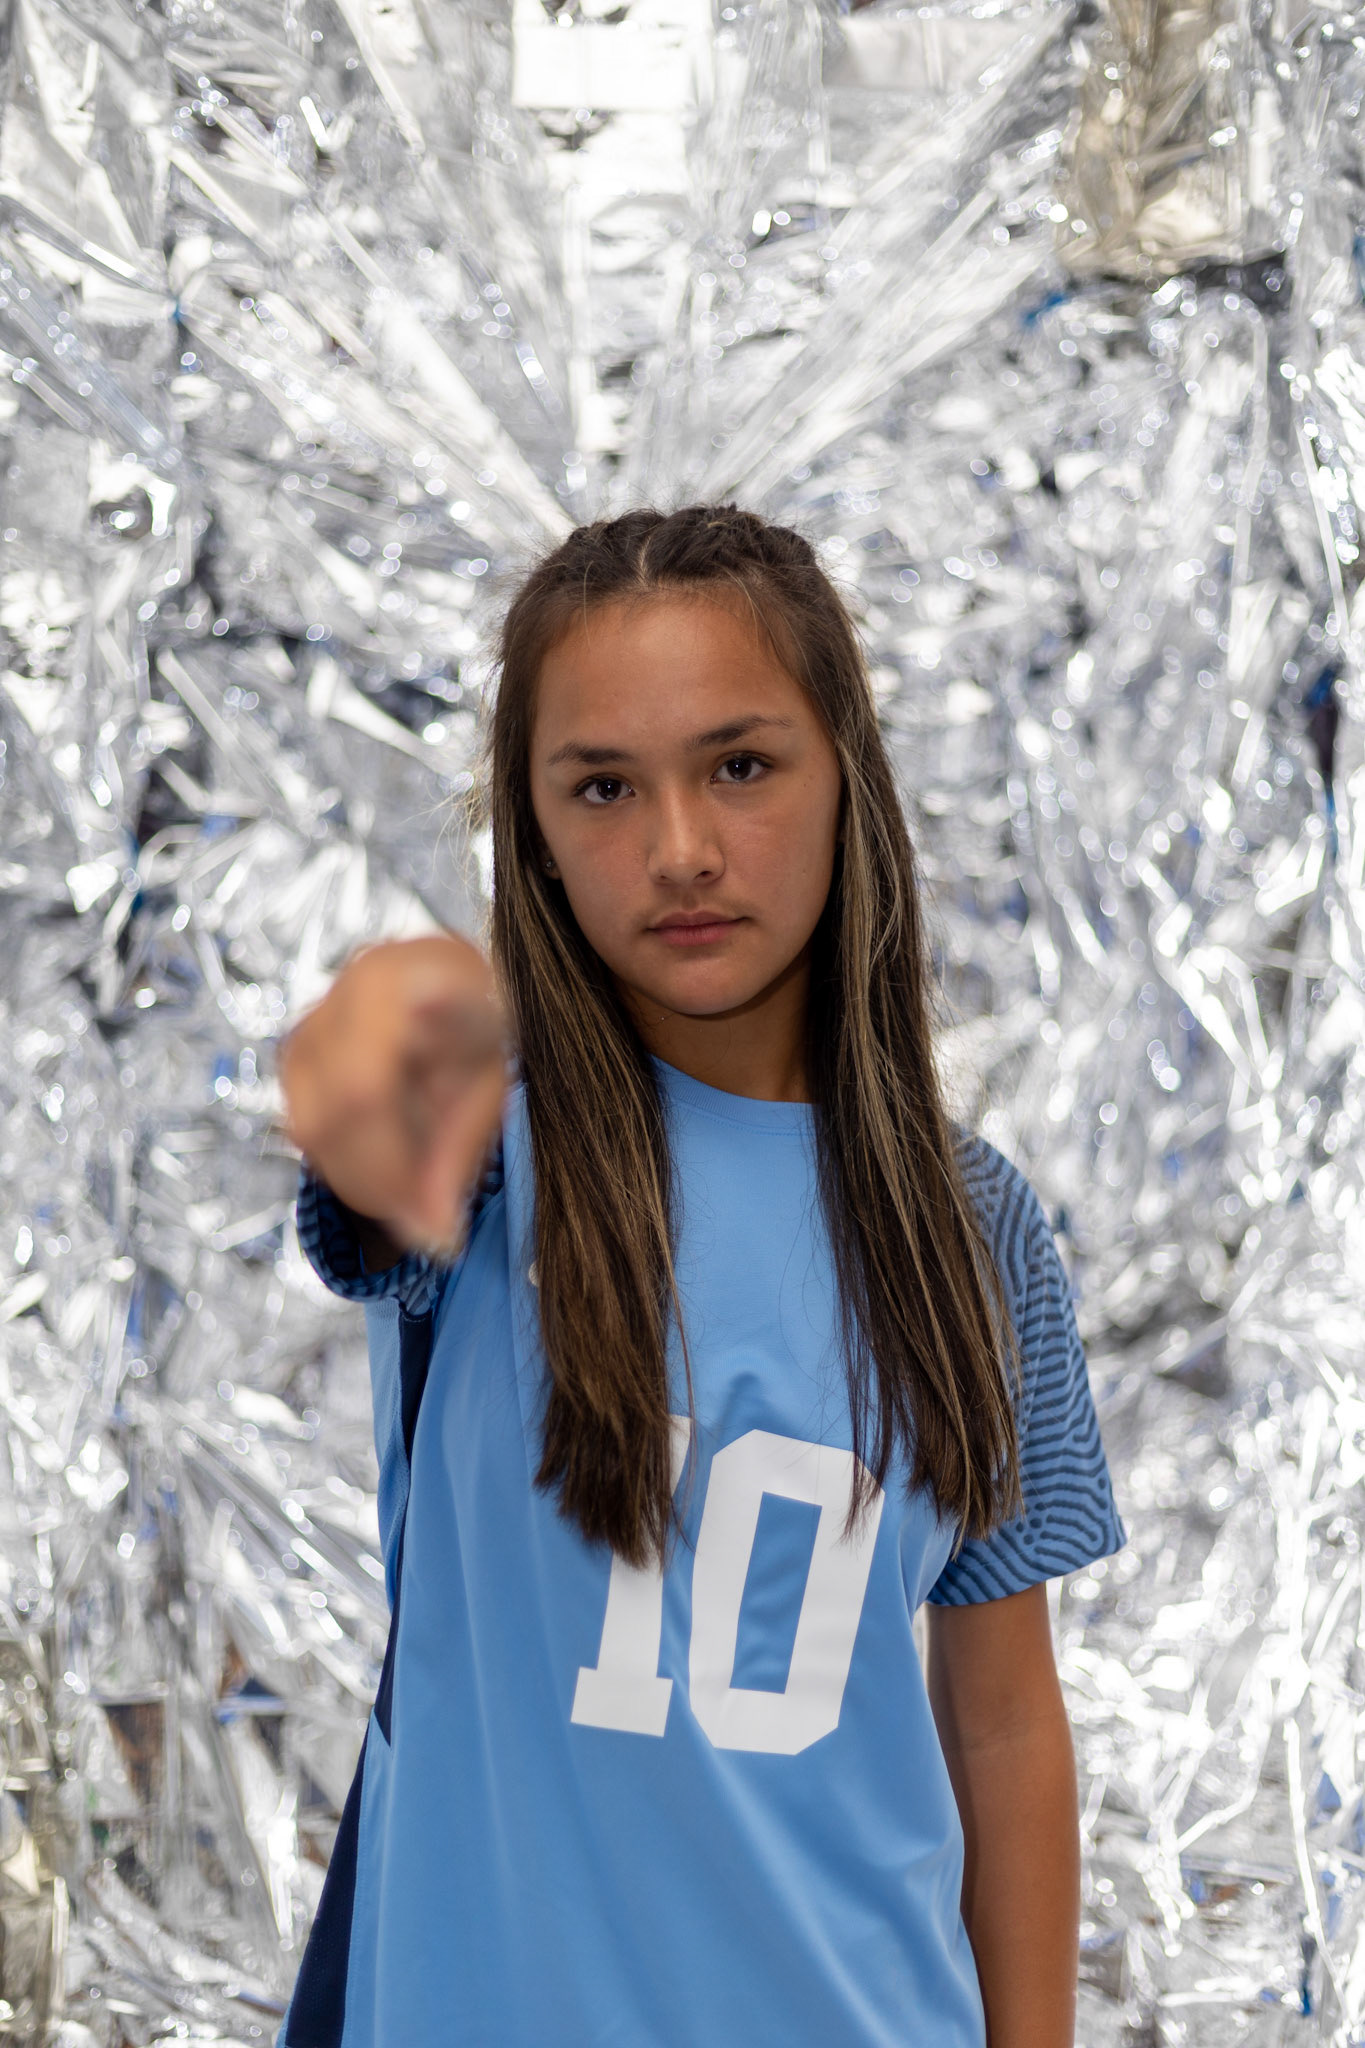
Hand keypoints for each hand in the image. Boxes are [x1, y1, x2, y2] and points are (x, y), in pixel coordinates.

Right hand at [279, 935, 508, 1259]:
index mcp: (399, 980)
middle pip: (329, 1117)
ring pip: (309, 1128)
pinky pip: (307, 1128)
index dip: (389, 1163)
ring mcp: (312, 1021)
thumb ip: (458, 1157)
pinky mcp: (298, 1054)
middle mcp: (341, 993)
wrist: (465, 979)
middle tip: (430, 1226)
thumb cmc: (489, 1021)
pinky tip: (393, 1170)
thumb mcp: (493, 1085)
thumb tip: (436, 1238)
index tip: (433, 1221)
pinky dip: (348, 1165)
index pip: (365, 1089)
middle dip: (377, 1186)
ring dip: (360, 1182)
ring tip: (418, 1201)